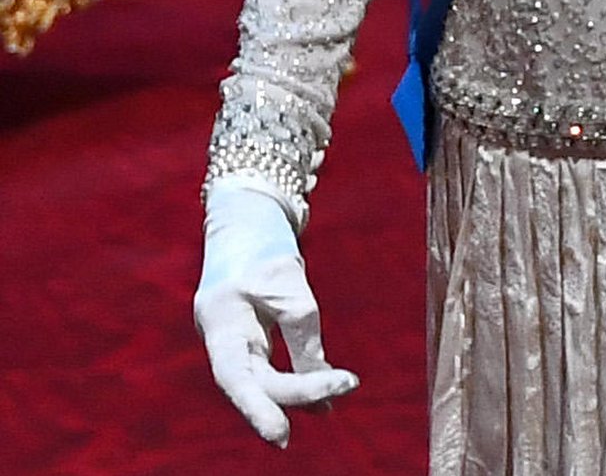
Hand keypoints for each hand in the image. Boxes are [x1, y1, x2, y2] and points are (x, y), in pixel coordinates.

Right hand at [194, 180, 357, 446]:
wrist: (246, 216)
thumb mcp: (285, 280)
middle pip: (256, 381)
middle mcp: (223, 339)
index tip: (283, 435)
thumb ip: (301, 328)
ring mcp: (236, 341)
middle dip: (297, 391)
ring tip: (339, 393)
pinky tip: (328, 387)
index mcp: (218, 322)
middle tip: (342, 389)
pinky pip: (275, 367)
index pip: (235, 377)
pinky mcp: (253, 339)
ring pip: (267, 379)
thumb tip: (322, 379)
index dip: (257, 410)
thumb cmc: (262, 242)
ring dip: (302, 390)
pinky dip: (300, 376)